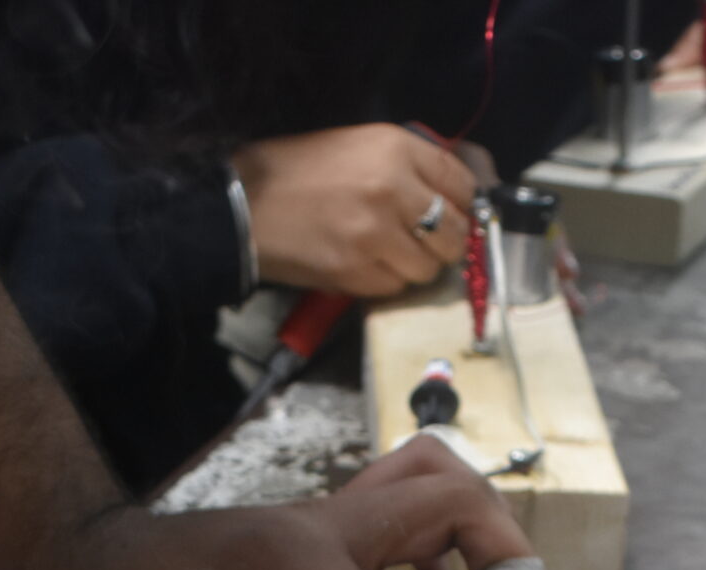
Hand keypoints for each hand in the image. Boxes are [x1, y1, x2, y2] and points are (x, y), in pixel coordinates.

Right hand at [232, 125, 478, 297]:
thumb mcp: (358, 145)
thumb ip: (408, 164)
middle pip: (453, 232)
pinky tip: (364, 263)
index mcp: (395, 149)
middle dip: (444, 241)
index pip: (462, 183)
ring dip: (414, 265)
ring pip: (428, 267)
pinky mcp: (357, 272)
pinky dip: (386, 281)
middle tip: (423, 240)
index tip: (453, 212)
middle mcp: (392, 189)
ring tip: (388, 252)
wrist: (242, 204)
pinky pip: (396, 287)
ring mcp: (375, 235)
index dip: (463, 203)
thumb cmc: (298, 171)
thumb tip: (452, 193)